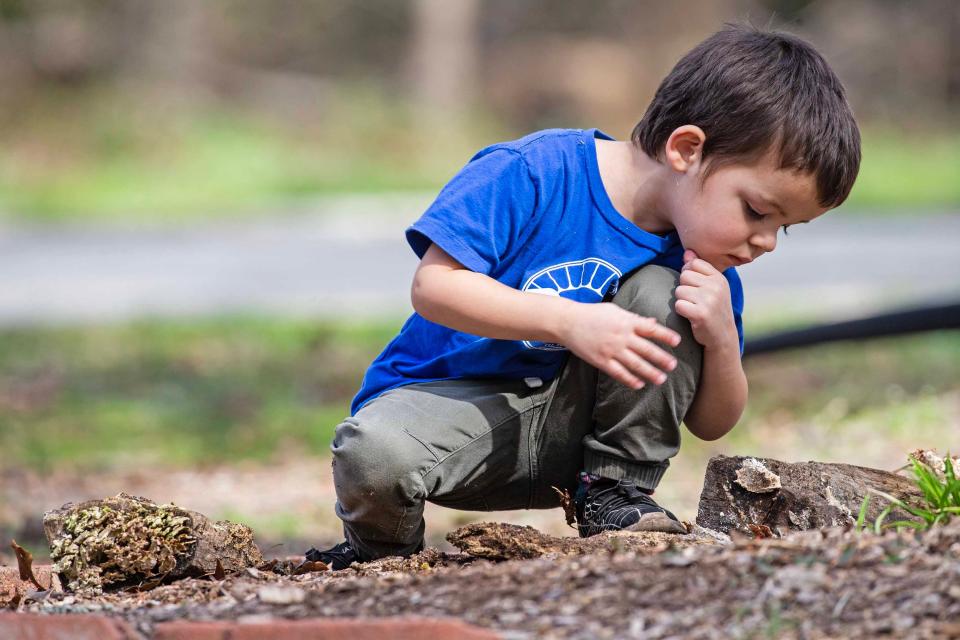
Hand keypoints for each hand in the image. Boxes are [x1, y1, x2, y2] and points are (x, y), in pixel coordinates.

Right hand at [560, 302, 680, 389]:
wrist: (568, 322)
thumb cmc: (593, 314)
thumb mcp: (615, 311)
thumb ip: (635, 318)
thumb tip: (653, 323)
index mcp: (626, 322)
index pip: (651, 329)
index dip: (665, 336)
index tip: (677, 342)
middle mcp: (621, 337)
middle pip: (646, 350)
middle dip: (661, 358)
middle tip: (673, 366)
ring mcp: (611, 350)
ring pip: (635, 364)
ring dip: (650, 373)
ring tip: (661, 379)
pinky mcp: (601, 361)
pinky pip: (618, 373)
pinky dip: (629, 380)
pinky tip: (639, 385)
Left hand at [674, 249, 737, 350]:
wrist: (722, 336)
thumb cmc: (714, 309)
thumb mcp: (712, 287)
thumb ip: (699, 269)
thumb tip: (687, 252)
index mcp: (719, 278)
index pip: (694, 263)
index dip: (689, 274)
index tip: (696, 286)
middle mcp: (716, 287)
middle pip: (684, 275)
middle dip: (685, 288)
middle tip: (695, 300)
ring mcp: (709, 300)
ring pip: (679, 290)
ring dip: (682, 300)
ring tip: (694, 308)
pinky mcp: (701, 314)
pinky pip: (679, 304)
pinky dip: (681, 311)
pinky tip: (691, 316)